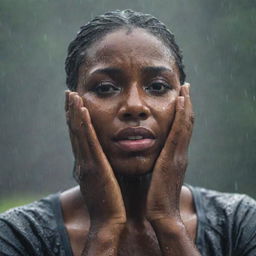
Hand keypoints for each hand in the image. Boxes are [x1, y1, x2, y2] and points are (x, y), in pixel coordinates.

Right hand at [65, 91, 125, 225]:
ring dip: (75, 112)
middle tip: (70, 92)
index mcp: (86, 162)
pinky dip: (84, 125)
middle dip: (71, 111)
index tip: (75, 103)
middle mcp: (83, 160)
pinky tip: (83, 111)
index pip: (79, 136)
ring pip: (78, 133)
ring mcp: (87, 162)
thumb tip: (105, 156)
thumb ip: (101, 166)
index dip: (75, 119)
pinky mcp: (94, 166)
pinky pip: (89, 142)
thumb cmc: (110, 200)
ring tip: (73, 94)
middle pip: (75, 130)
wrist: (109, 220)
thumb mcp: (103, 179)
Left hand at [146, 84, 193, 222]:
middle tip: (185, 88)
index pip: (181, 130)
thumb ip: (159, 163)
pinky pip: (178, 132)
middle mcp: (180, 153)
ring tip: (184, 89)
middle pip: (186, 124)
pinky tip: (180, 102)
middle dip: (186, 105)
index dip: (182, 113)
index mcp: (175, 156)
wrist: (162, 214)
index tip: (181, 98)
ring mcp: (179, 155)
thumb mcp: (159, 175)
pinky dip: (181, 116)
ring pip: (185, 125)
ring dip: (185, 106)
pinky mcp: (173, 158)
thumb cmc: (157, 196)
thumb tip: (154, 155)